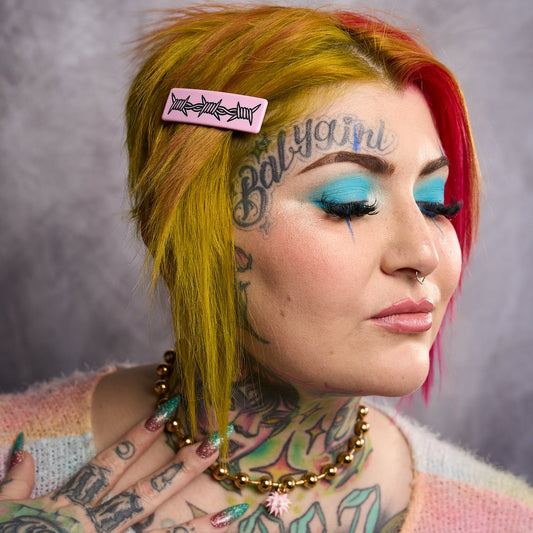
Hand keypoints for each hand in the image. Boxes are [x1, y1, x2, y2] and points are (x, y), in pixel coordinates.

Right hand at [0, 399, 246, 531]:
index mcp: (69, 508)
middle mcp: (96, 528)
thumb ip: (15, 482)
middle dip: (183, 469)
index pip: (112, 464)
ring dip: (198, 525)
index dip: (140, 436)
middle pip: (147, 495)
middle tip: (216, 445)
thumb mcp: (3, 513)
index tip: (169, 409)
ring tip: (233, 509)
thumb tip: (23, 449)